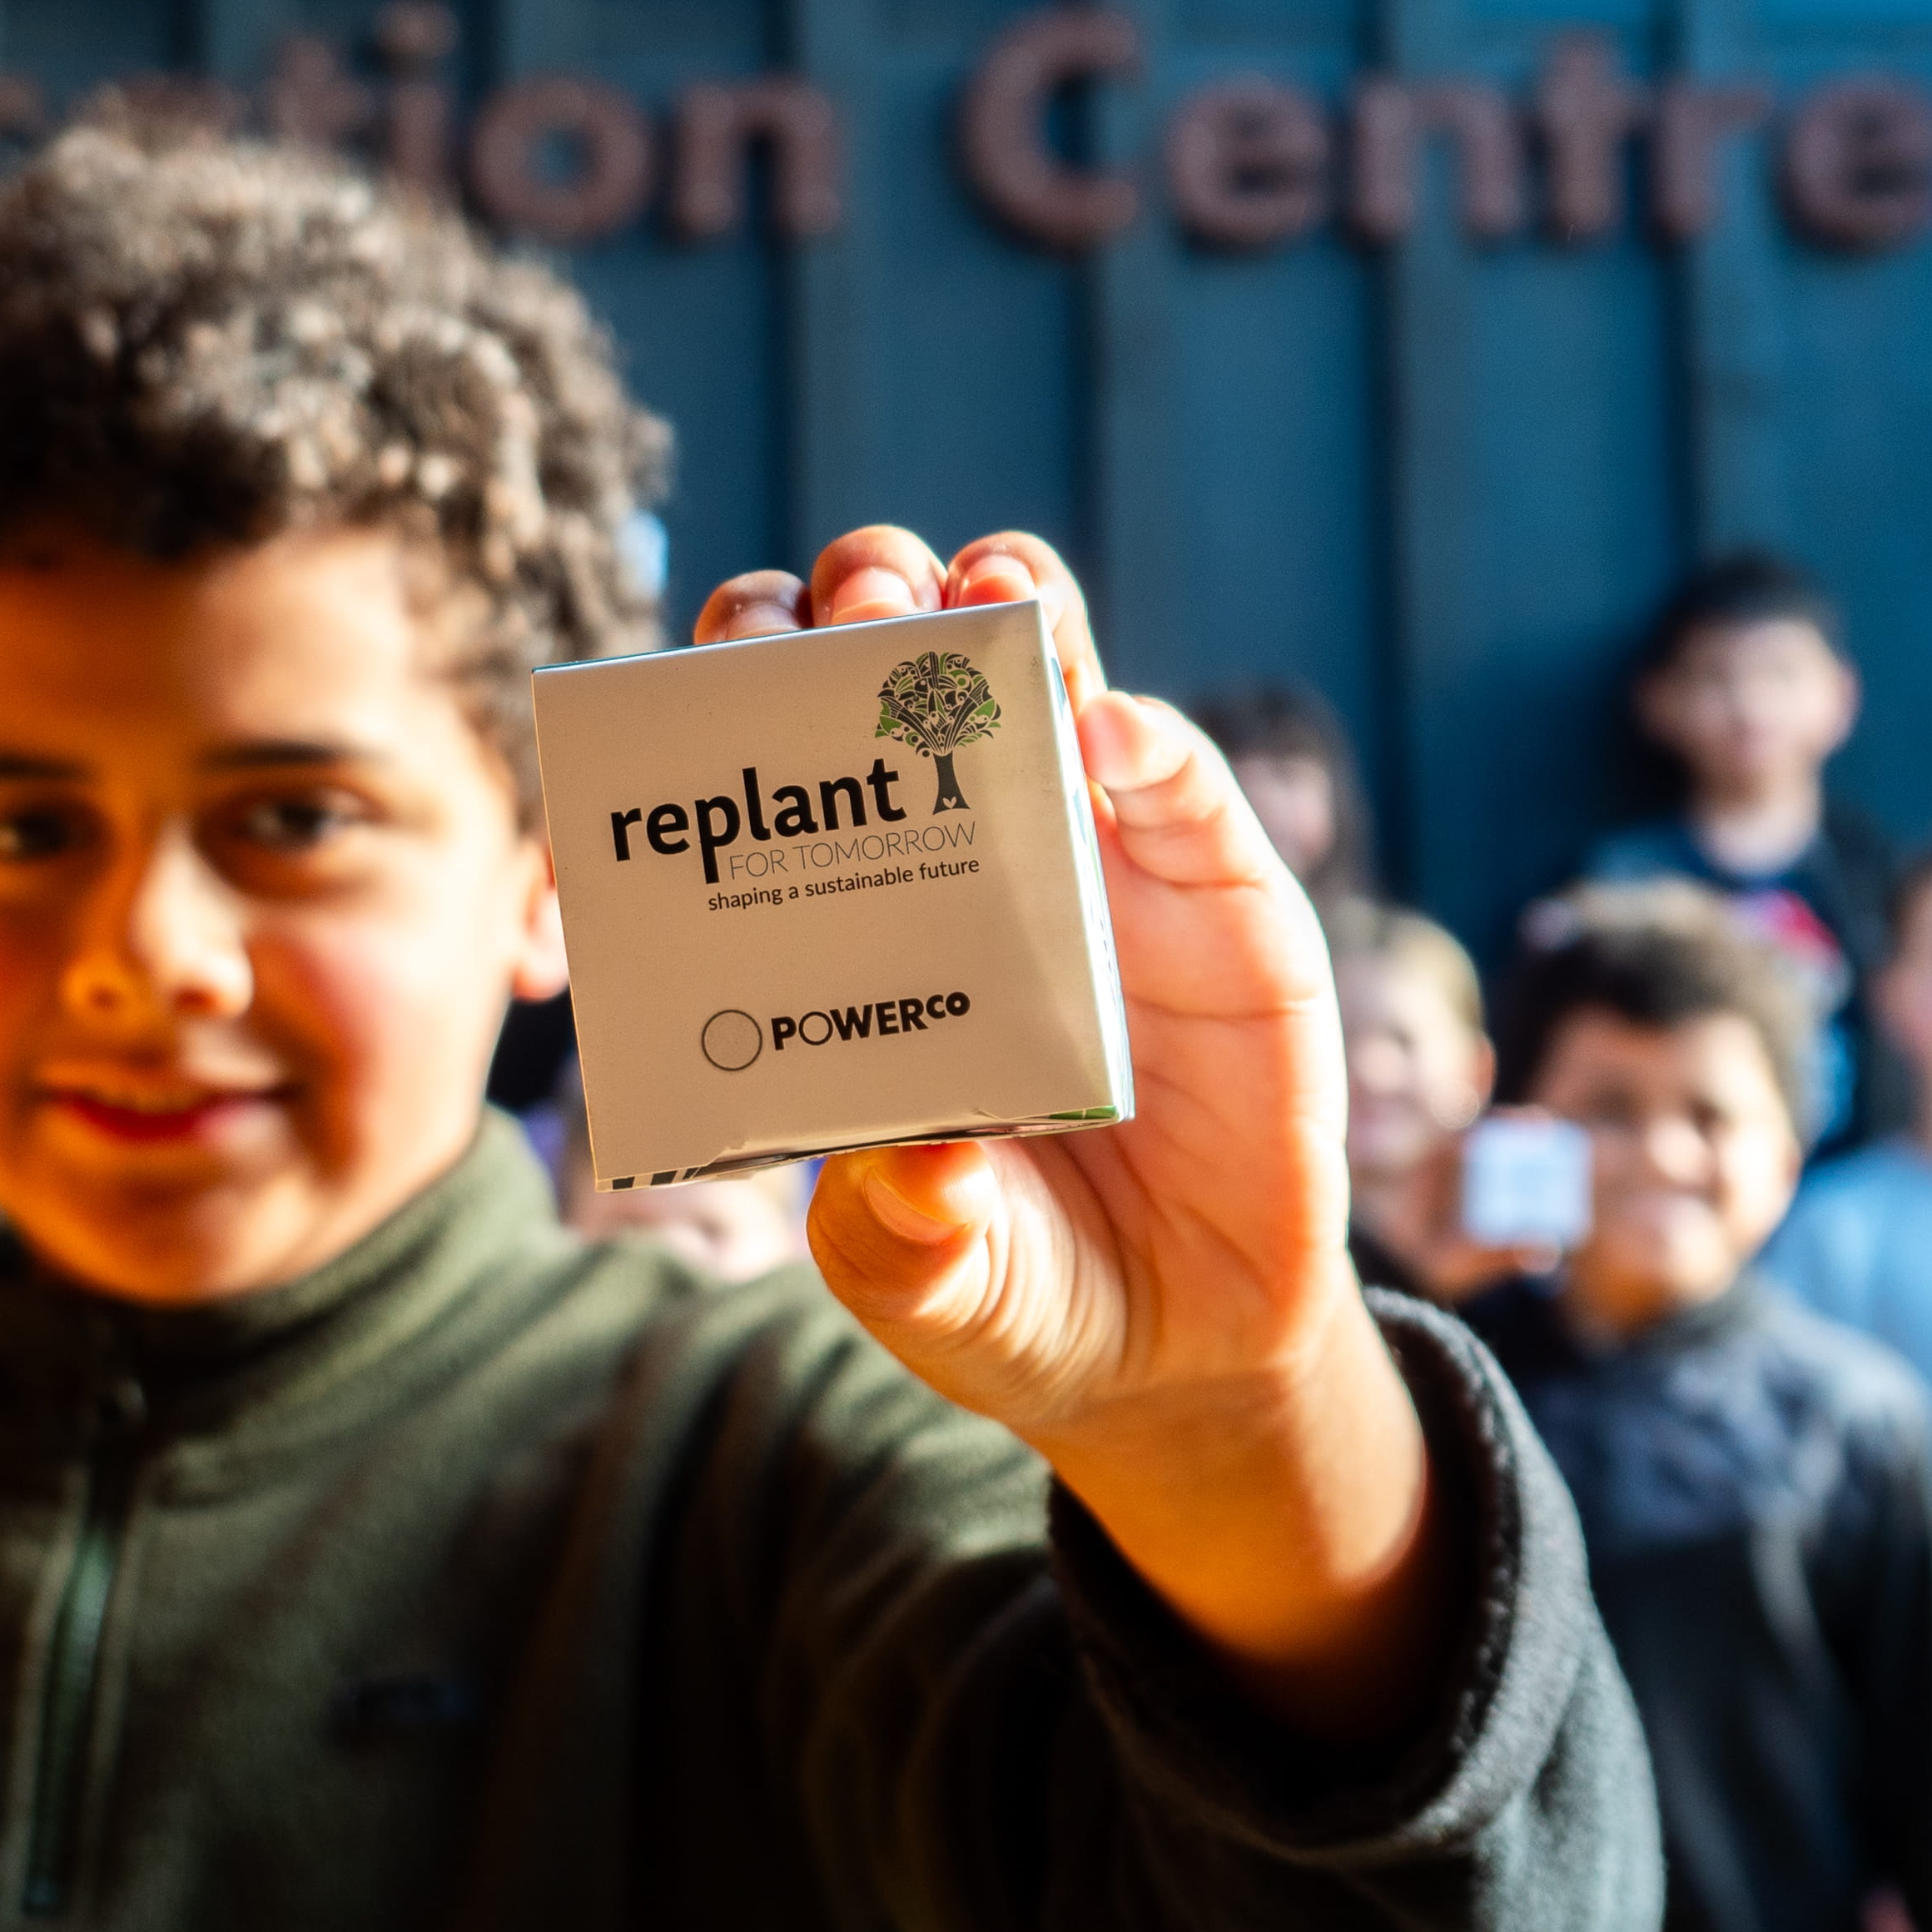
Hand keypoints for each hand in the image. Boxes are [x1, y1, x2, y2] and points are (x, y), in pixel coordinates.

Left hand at [698, 529, 1441, 1742]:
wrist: (1184, 1342)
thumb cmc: (1012, 1282)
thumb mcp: (930, 1276)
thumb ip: (904, 1231)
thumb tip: (912, 1163)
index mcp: (856, 913)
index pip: (778, 753)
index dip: (738, 687)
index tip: (709, 672)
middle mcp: (967, 852)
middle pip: (899, 665)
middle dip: (862, 605)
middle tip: (853, 611)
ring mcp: (1099, 857)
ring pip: (1046, 671)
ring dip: (1004, 607)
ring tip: (977, 589)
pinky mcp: (1222, 894)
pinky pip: (1182, 783)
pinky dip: (1147, 740)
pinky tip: (1107, 735)